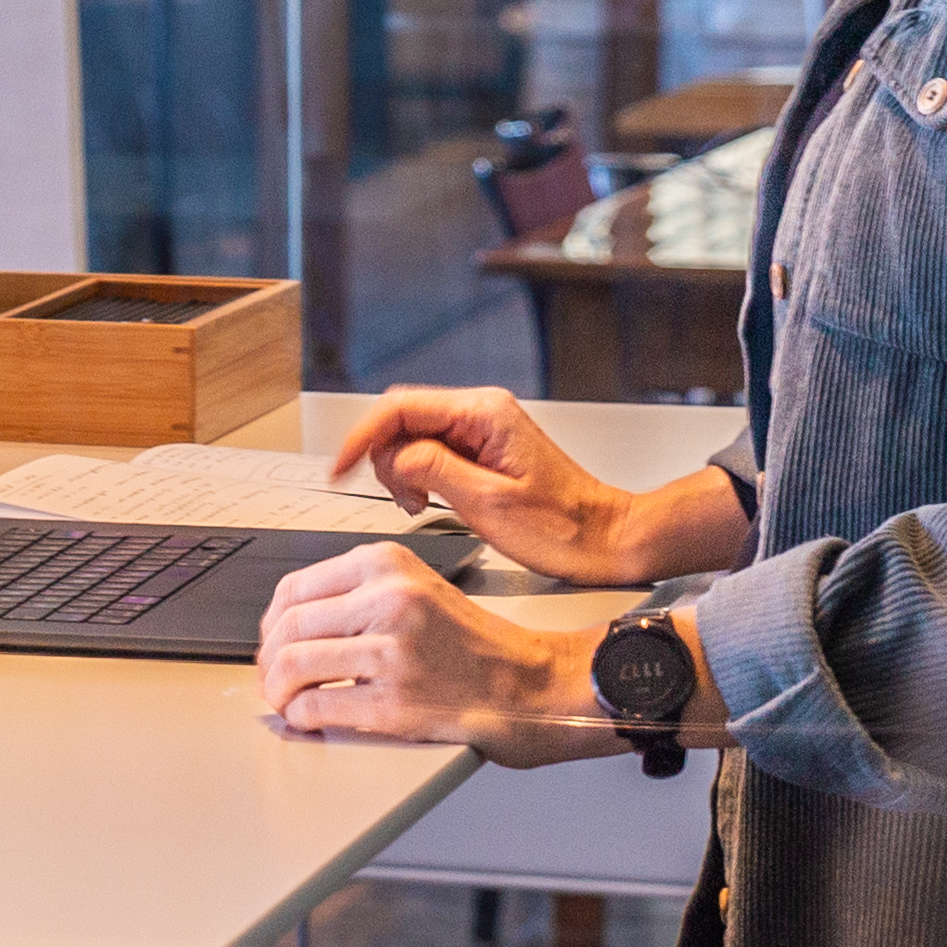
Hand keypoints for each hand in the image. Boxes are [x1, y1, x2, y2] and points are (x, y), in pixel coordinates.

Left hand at [255, 544, 605, 766]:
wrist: (532, 686)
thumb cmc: (476, 645)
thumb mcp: (416, 588)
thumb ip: (358, 595)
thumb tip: (288, 622)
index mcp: (386, 565)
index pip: (293, 588)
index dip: (270, 623)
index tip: (271, 642)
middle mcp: (387, 600)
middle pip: (286, 628)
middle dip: (268, 660)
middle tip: (271, 679)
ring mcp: (391, 651)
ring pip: (292, 666)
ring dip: (278, 692)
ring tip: (285, 701)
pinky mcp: (395, 701)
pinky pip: (316, 707)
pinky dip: (300, 718)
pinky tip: (308, 719)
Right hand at [323, 386, 655, 582]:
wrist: (605, 539)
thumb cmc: (564, 528)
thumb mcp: (490, 503)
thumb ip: (435, 470)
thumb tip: (397, 457)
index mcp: (484, 414)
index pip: (399, 407)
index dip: (362, 437)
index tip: (340, 467)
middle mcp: (482, 412)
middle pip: (401, 417)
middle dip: (385, 458)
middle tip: (400, 498)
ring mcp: (482, 430)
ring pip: (412, 435)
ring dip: (402, 470)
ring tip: (421, 504)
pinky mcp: (483, 449)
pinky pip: (432, 451)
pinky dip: (419, 475)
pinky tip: (430, 500)